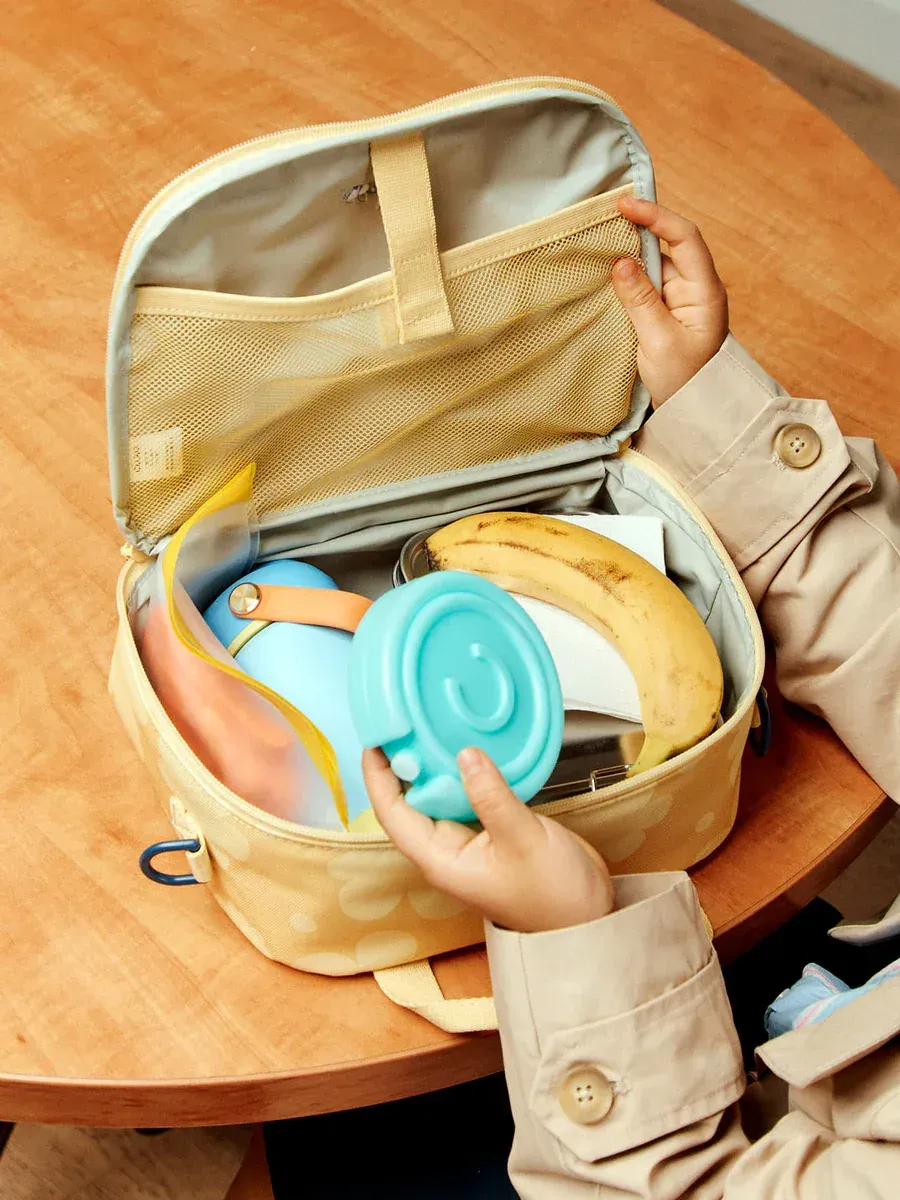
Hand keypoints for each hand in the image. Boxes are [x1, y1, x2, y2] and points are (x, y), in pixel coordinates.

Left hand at [363, 746, 613, 933]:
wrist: (588, 917)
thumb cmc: (553, 895)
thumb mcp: (522, 839)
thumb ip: (491, 796)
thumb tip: (464, 754)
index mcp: (441, 859)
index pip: (394, 814)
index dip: (379, 779)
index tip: (375, 742)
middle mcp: (447, 848)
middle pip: (411, 801)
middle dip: (404, 764)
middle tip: (404, 720)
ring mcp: (469, 840)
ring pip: (441, 795)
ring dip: (435, 765)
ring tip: (430, 725)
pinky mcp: (491, 830)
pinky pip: (468, 795)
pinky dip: (466, 772)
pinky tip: (471, 748)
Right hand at [613, 196, 728, 404]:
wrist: (692, 414)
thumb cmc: (683, 383)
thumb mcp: (658, 342)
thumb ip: (640, 300)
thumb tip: (621, 261)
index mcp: (705, 292)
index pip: (685, 238)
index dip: (657, 216)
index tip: (625, 206)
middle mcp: (695, 289)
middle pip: (667, 246)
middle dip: (637, 231)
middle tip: (603, 220)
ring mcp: (680, 300)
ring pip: (652, 266)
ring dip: (627, 257)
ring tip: (597, 248)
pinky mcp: (665, 313)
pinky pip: (644, 286)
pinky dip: (626, 279)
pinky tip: (605, 276)